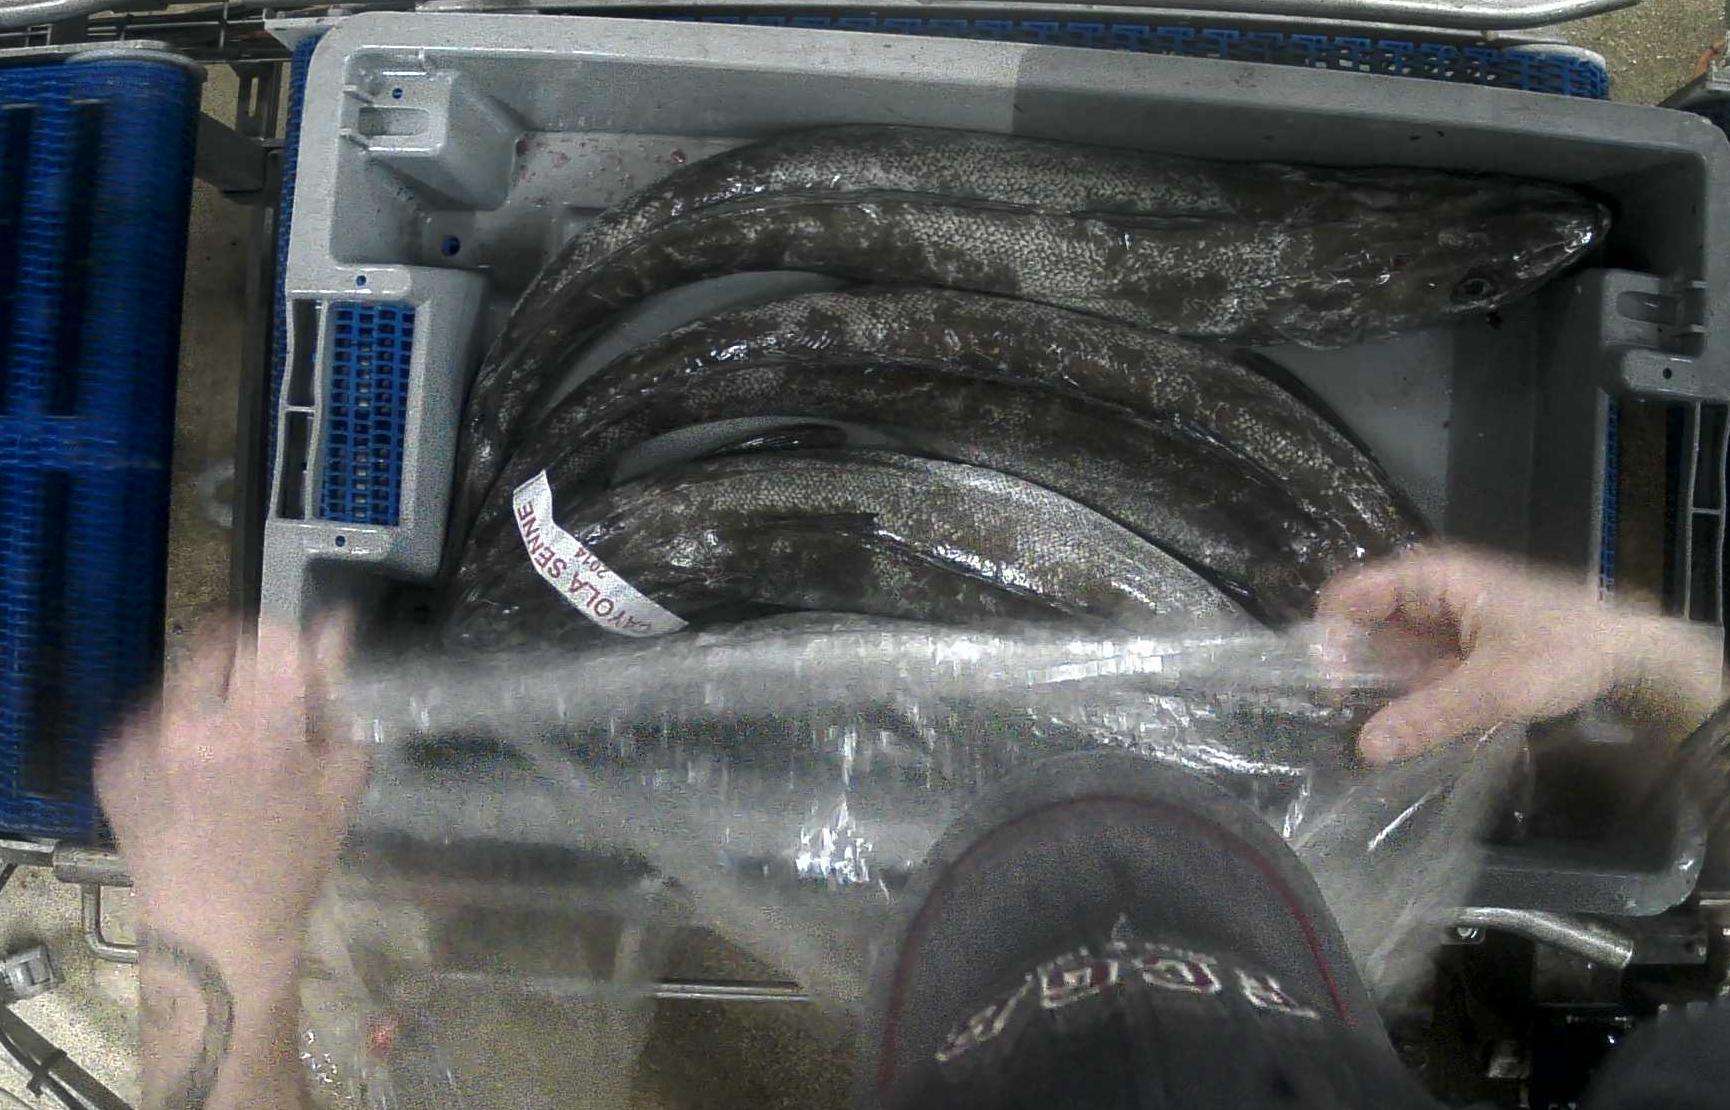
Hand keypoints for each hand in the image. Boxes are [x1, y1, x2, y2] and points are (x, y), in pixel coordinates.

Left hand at [97, 616, 369, 979]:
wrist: (213, 928)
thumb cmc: (290, 860)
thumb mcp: (335, 780)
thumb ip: (335, 698)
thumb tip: (335, 628)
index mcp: (258, 730)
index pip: (272, 637)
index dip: (292, 650)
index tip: (300, 674)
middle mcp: (192, 724)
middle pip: (221, 642)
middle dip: (248, 664)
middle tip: (264, 705)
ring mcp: (143, 741)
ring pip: (185, 678)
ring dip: (212, 696)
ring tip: (227, 754)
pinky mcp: (111, 758)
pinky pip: (154, 717)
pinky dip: (179, 732)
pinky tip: (194, 780)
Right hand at [1317, 546, 1718, 762]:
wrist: (1631, 654)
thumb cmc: (1565, 652)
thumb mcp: (1495, 690)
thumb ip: (1427, 716)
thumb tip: (1364, 748)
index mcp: (1432, 577)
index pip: (1349, 596)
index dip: (1329, 640)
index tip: (1332, 691)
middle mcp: (1429, 588)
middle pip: (1363, 622)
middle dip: (1352, 667)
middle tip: (1348, 718)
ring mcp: (1443, 614)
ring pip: (1387, 647)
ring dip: (1379, 684)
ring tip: (1377, 726)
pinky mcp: (1457, 640)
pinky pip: (1414, 663)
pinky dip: (1407, 690)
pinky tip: (1410, 721)